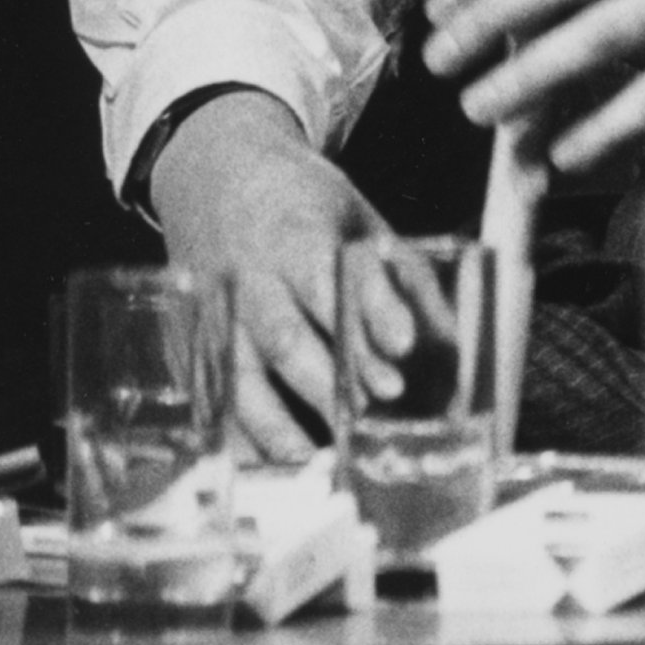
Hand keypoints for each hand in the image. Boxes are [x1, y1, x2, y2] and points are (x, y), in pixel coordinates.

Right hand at [144, 91, 448, 461]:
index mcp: (296, 235)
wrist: (213, 172)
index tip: (405, 348)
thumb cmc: (301, 206)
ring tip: (322, 466)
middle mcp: (249, 279)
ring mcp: (214, 318)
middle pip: (286, 339)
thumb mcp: (358, 220)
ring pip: (241, 382)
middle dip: (331, 383)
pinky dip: (240, 443)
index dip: (370, 316)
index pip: (334, 281)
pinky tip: (273, 472)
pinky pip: (213, 405)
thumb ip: (402, 281)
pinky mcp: (191, 348)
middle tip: (373, 420)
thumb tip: (452, 349)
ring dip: (280, 430)